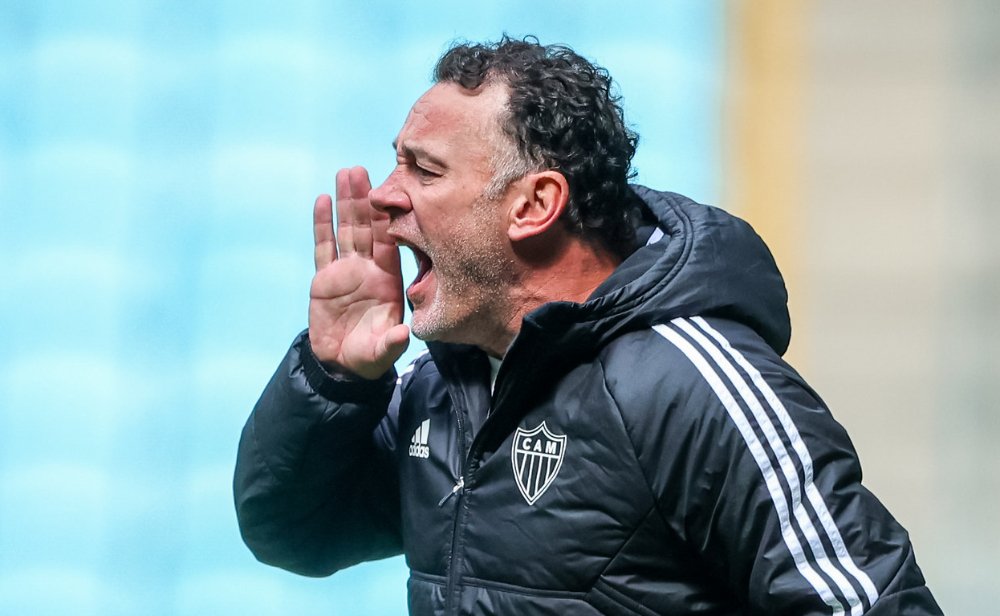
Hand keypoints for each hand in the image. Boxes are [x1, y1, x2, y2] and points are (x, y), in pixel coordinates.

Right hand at [308, 166, 409, 378]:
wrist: (342, 364)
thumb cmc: (370, 356)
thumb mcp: (382, 351)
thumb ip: (391, 342)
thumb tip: (403, 333)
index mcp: (389, 281)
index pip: (391, 244)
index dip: (390, 219)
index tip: (393, 193)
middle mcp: (369, 269)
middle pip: (368, 228)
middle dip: (366, 200)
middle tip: (363, 170)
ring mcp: (347, 270)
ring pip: (347, 229)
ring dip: (347, 202)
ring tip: (347, 173)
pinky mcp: (325, 277)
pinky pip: (324, 246)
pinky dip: (323, 223)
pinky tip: (322, 200)